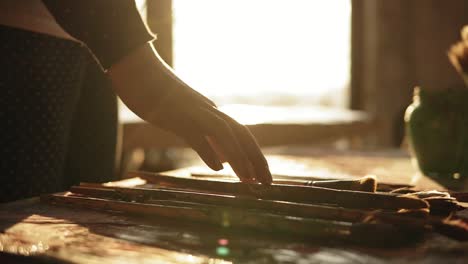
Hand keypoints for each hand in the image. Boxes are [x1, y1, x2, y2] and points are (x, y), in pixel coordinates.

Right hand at [107, 42, 271, 183]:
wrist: (139, 71)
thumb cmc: (159, 96)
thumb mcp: (185, 120)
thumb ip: (204, 138)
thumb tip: (219, 161)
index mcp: (212, 113)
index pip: (241, 135)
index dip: (255, 156)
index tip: (264, 177)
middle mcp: (208, 112)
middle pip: (241, 134)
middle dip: (257, 160)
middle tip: (268, 184)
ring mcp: (194, 112)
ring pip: (224, 133)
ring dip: (239, 157)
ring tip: (249, 181)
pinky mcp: (176, 114)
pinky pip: (195, 133)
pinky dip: (207, 150)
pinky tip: (217, 168)